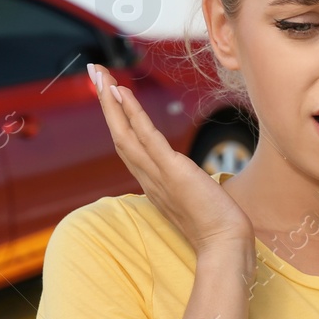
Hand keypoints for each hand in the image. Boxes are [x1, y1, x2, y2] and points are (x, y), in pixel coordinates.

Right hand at [87, 63, 254, 256]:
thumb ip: (184, 186)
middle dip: (106, 103)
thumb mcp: (193, 200)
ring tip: (100, 77)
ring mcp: (157, 175)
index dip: (117, 120)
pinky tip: (122, 93)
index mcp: (152, 184)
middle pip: (118, 135)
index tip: (109, 95)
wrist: (225, 246)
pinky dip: (133, 114)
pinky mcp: (171, 171)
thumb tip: (188, 178)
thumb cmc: (216, 227)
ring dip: (111, 103)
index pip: (128, 146)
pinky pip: (147, 138)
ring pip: (124, 134)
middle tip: (93, 73)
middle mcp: (148, 179)